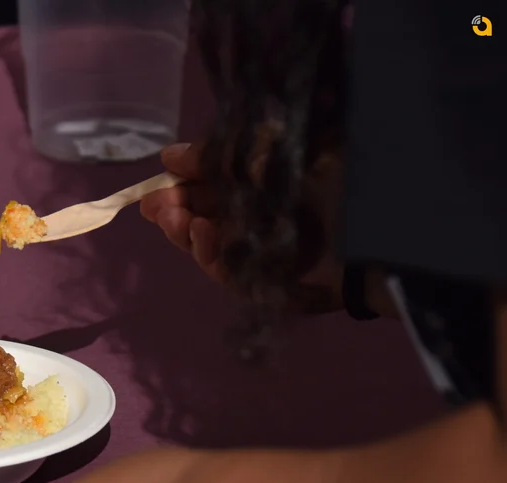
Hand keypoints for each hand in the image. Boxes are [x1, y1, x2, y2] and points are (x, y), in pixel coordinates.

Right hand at [140, 142, 344, 313]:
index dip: (179, 180)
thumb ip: (224, 153)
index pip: (206, 184)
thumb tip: (170, 154)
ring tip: (176, 217)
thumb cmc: (334, 185)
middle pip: (196, 216)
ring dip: (181, 230)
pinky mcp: (257, 282)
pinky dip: (206, 251)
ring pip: (201, 245)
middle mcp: (251, 220)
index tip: (161, 171)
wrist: (375, 236)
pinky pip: (220, 269)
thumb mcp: (274, 153)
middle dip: (170, 208)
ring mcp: (253, 253)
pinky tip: (203, 232)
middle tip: (154, 203)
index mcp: (256, 188)